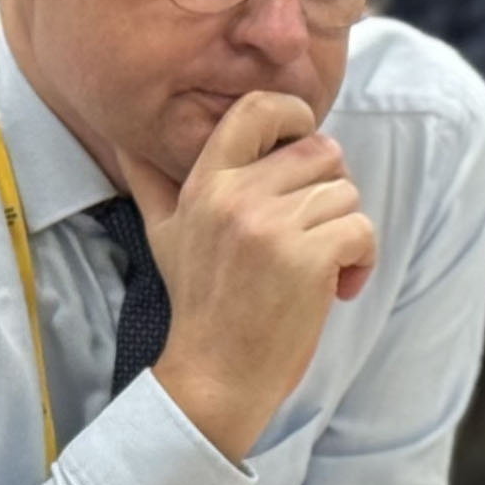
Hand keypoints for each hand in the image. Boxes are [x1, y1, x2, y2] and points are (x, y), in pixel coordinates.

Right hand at [112, 93, 377, 459]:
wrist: (215, 376)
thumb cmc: (199, 303)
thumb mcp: (163, 234)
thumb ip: (150, 180)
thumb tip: (124, 139)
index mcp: (206, 183)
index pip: (257, 109)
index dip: (294, 115)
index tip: (304, 144)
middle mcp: (236, 197)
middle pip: (321, 151)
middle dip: (328, 189)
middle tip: (311, 231)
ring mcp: (272, 228)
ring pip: (345, 192)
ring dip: (344, 230)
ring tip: (320, 267)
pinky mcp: (307, 260)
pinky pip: (361, 228)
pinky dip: (361, 258)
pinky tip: (338, 286)